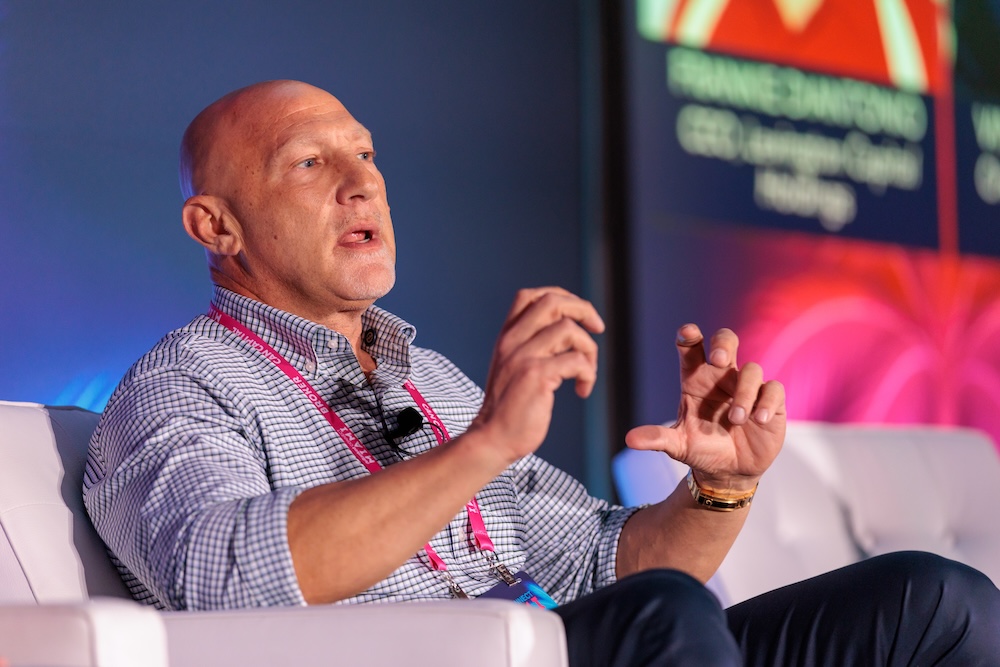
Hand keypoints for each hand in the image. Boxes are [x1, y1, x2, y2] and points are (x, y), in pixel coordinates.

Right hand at [469, 287, 604, 463]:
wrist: (492, 439)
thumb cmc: (508, 408)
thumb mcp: (511, 367)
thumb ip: (529, 347)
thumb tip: (567, 333)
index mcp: (506, 337)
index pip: (529, 295)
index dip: (560, 296)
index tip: (578, 315)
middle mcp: (512, 341)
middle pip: (552, 301)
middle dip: (584, 309)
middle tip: (598, 329)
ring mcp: (523, 357)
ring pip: (569, 330)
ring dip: (589, 350)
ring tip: (587, 374)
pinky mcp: (536, 376)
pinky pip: (576, 361)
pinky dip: (588, 374)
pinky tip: (582, 391)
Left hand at [625, 324, 784, 491]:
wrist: (728, 472)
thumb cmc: (701, 449)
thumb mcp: (677, 445)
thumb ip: (656, 438)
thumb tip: (629, 440)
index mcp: (696, 379)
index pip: (691, 349)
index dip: (689, 336)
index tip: (688, 332)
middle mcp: (722, 378)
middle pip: (726, 341)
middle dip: (723, 344)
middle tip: (721, 359)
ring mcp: (747, 388)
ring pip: (752, 369)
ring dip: (744, 392)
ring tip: (735, 419)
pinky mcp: (770, 402)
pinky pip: (774, 389)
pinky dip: (766, 402)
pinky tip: (757, 420)